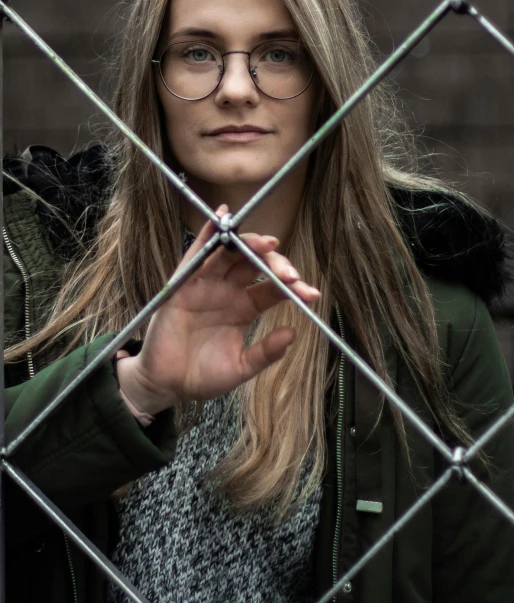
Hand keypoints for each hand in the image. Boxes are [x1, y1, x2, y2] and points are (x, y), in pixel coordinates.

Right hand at [116, 205, 319, 415]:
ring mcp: (206, 284)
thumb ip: (265, 352)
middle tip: (291, 275)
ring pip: (231, 253)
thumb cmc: (202, 375)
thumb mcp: (241, 367)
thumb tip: (293, 332)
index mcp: (244, 307)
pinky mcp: (183, 284)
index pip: (273, 287)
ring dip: (250, 244)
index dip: (293, 286)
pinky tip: (222, 217)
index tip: (311, 294)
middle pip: (255, 263)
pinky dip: (208, 232)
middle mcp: (228, 290)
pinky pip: (197, 253)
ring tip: (269, 243)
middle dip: (276, 264)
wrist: (166, 385)